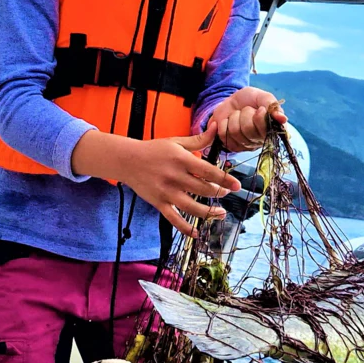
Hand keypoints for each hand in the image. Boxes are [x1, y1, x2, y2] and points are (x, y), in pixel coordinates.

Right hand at [74, 129, 238, 237]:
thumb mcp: (176, 141)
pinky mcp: (159, 203)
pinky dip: (186, 228)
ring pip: (192, 207)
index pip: (208, 171)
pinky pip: (174, 219)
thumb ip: (198, 139)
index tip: (236, 186)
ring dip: (209, 213)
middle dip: (218, 193)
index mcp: (181, 159)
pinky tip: (197, 233)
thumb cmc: (154, 150)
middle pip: (203, 190)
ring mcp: (166, 192)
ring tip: (220, 213)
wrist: (126, 160)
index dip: (224, 179)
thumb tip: (216, 128)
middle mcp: (175, 177)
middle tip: (225, 193)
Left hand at [208, 87, 286, 152]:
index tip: (260, 109)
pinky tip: (229, 122)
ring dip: (234, 118)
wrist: (231, 101)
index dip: (260, 118)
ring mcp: (245, 145)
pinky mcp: (232, 146)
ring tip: (238, 115)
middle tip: (246, 110)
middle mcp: (260, 140)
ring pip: (235, 132)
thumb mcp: (262, 96)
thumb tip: (283, 119)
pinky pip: (223, 135)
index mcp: (271, 129)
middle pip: (248, 130)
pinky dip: (224, 123)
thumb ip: (272, 106)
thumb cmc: (250, 100)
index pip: (266, 130)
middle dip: (245, 114)